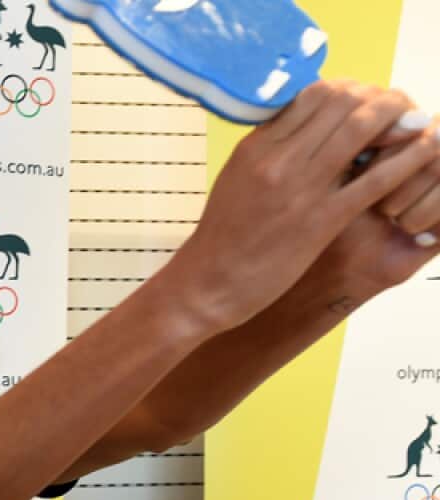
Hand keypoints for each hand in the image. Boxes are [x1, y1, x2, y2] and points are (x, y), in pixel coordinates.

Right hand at [165, 80, 437, 333]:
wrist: (208, 283)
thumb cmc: (224, 235)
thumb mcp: (238, 177)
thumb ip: (271, 148)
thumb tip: (307, 124)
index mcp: (256, 146)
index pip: (312, 92)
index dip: (350, 88)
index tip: (363, 100)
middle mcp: (277, 159)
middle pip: (340, 101)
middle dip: (377, 97)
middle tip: (395, 109)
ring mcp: (300, 189)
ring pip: (361, 128)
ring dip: (397, 118)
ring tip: (414, 122)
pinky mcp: (321, 221)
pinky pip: (376, 179)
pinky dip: (407, 160)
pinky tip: (423, 153)